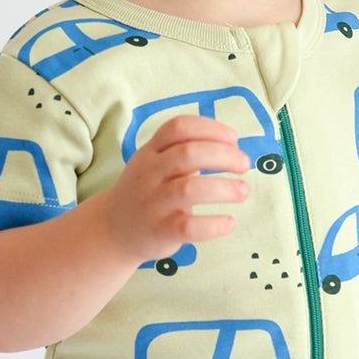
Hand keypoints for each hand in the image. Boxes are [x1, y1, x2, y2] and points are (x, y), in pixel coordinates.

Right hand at [96, 115, 251, 263]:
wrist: (114, 229)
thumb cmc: (148, 192)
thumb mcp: (156, 163)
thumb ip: (185, 151)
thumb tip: (231, 148)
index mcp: (151, 152)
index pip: (178, 128)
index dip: (210, 128)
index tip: (233, 139)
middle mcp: (149, 174)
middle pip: (188, 154)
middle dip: (224, 156)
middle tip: (244, 164)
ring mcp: (153, 203)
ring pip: (189, 189)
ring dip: (224, 188)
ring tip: (242, 191)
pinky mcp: (160, 231)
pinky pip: (189, 227)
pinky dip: (214, 225)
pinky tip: (229, 222)